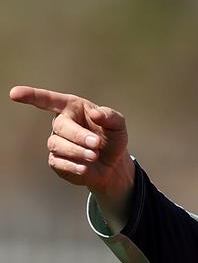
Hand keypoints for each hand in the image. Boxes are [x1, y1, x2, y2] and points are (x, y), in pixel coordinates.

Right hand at [10, 84, 134, 229]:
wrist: (113, 165)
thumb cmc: (113, 139)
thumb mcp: (118, 125)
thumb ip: (110, 116)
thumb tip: (95, 113)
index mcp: (72, 108)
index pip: (48, 100)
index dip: (31, 96)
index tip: (14, 94)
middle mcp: (61, 123)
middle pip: (60, 127)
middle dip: (79, 136)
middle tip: (97, 144)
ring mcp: (57, 143)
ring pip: (57, 145)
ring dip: (78, 151)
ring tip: (94, 156)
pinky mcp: (56, 161)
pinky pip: (58, 162)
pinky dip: (73, 165)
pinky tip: (85, 168)